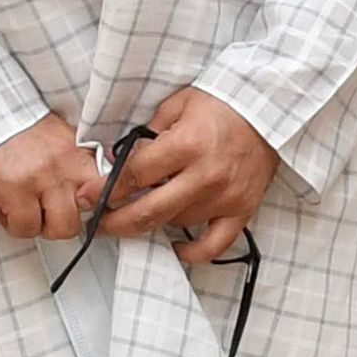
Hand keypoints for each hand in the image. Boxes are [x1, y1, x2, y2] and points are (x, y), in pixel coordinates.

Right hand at [0, 115, 104, 242]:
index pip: (110, 187)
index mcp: (80, 153)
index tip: (87, 211)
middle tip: (46, 211)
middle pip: (84, 218)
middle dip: (63, 222)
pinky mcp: (15, 189)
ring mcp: (42, 178)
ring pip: (58, 228)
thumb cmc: (18, 130)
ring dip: (38, 225)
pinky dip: (13, 224)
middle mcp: (66, 165)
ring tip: (25, 209)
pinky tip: (7, 207)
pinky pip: (25, 227)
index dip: (101, 206)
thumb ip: (79, 163)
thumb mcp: (59, 139)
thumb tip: (97, 189)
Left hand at [98, 86, 278, 263]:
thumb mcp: (177, 105)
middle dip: (115, 221)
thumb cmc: (221, 103)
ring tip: (139, 214)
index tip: (87, 196)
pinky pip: (214, 245)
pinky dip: (192, 253)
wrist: (270, 109)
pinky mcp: (242, 210)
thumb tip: (119, 160)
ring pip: (175, 224)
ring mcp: (224, 196)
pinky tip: (176, 246)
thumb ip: (148, 133)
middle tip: (97, 224)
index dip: (105, 189)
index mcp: (186, 145)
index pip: (134, 174)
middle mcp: (204, 175)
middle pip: (148, 211)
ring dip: (154, 221)